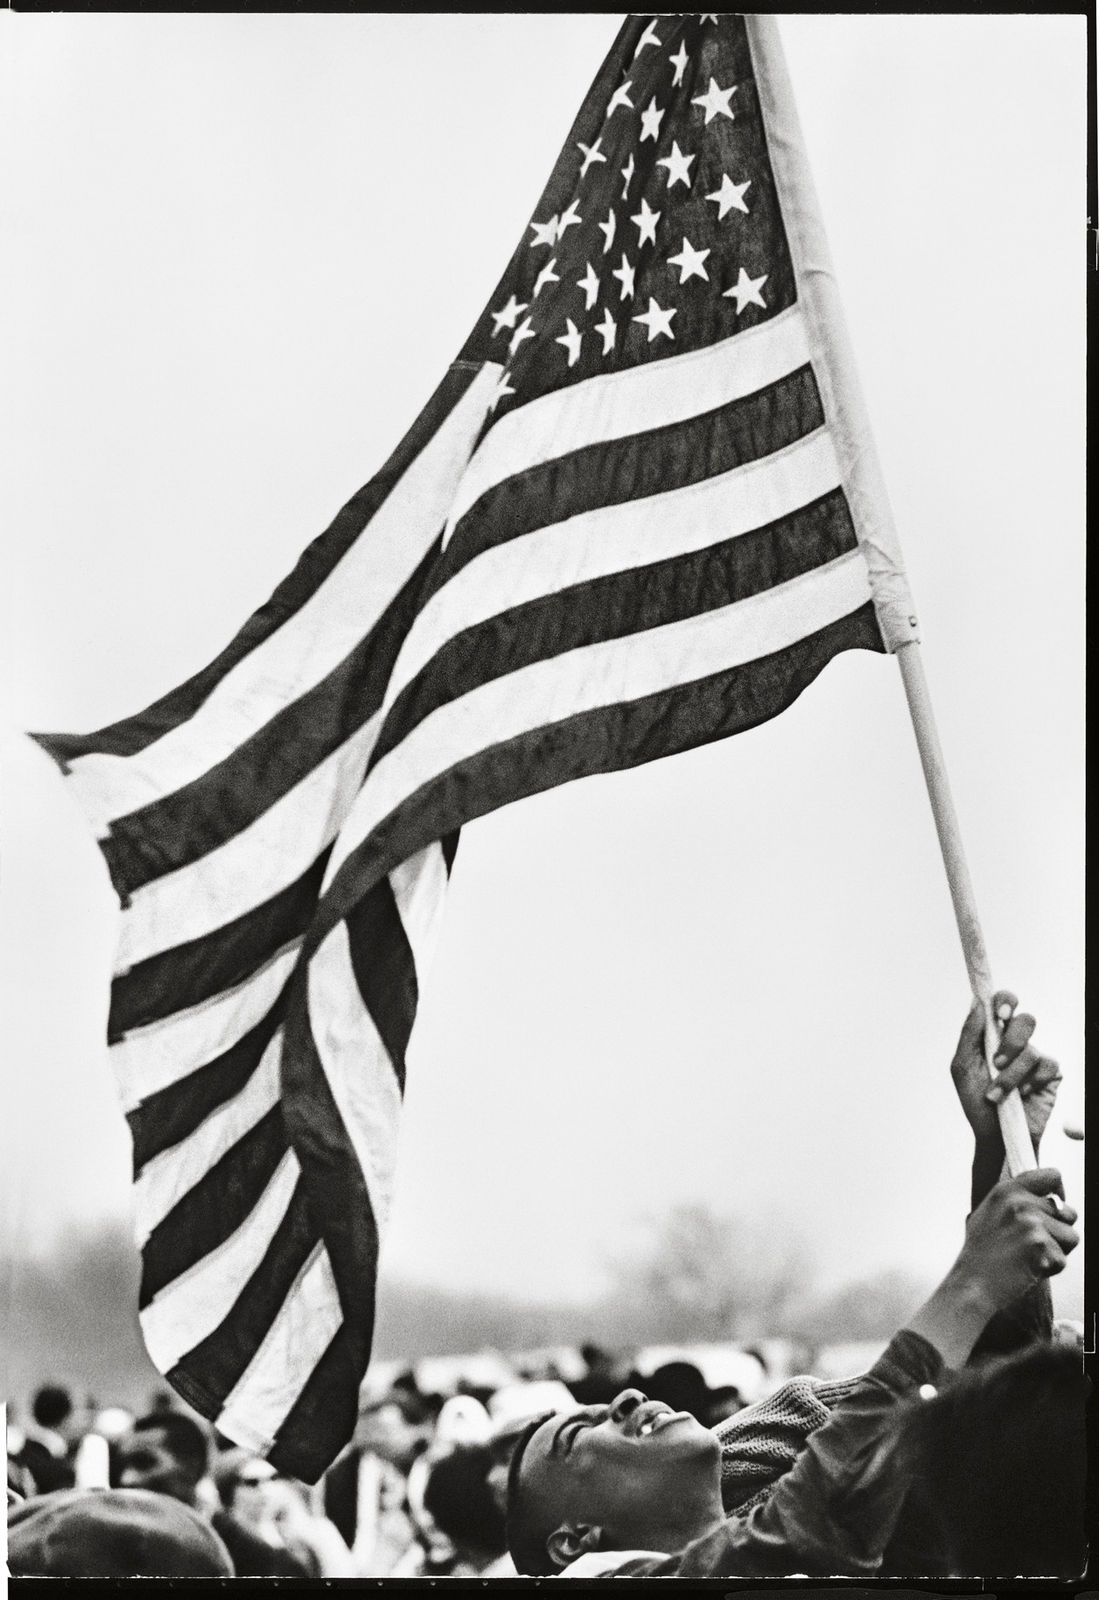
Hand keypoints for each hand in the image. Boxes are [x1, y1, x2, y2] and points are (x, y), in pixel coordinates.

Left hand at [951, 991, 1061, 1152]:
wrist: (994, 1136)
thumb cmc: (976, 1101)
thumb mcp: (963, 1069)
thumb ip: (969, 1035)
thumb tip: (977, 1004)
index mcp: (993, 1035)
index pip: (1003, 1005)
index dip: (1005, 1001)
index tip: (1000, 1014)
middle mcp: (1015, 1043)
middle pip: (1025, 1020)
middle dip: (1010, 1042)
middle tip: (996, 1062)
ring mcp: (1034, 1058)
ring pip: (1031, 1050)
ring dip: (1010, 1075)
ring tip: (997, 1094)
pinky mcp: (1050, 1075)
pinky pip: (1048, 1066)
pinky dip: (1031, 1081)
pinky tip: (1022, 1094)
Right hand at [955, 1168, 1078, 1312]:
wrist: (972, 1284)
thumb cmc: (982, 1253)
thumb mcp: (990, 1213)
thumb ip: (1017, 1201)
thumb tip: (1052, 1198)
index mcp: (1007, 1190)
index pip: (1052, 1175)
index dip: (1059, 1192)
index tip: (1057, 1206)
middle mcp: (1021, 1203)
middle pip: (1068, 1213)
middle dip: (1058, 1231)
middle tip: (1032, 1244)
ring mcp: (1032, 1224)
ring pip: (1071, 1237)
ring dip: (1056, 1251)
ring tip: (1028, 1256)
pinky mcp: (1042, 1248)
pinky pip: (1063, 1259)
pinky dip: (1050, 1269)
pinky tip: (1027, 1269)